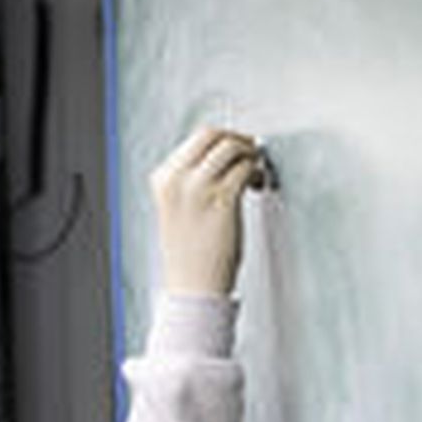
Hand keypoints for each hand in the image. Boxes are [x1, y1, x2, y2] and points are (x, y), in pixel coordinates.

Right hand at [150, 126, 260, 296]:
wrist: (193, 287)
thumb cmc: (191, 253)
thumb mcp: (180, 207)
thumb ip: (193, 179)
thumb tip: (226, 155)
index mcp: (163, 179)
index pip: (196, 139)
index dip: (223, 140)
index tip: (238, 151)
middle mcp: (177, 179)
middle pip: (212, 134)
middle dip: (237, 139)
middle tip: (252, 153)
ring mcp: (198, 188)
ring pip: (232, 147)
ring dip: (250, 154)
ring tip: (256, 172)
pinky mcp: (221, 200)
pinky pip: (245, 169)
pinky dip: (257, 171)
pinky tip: (258, 184)